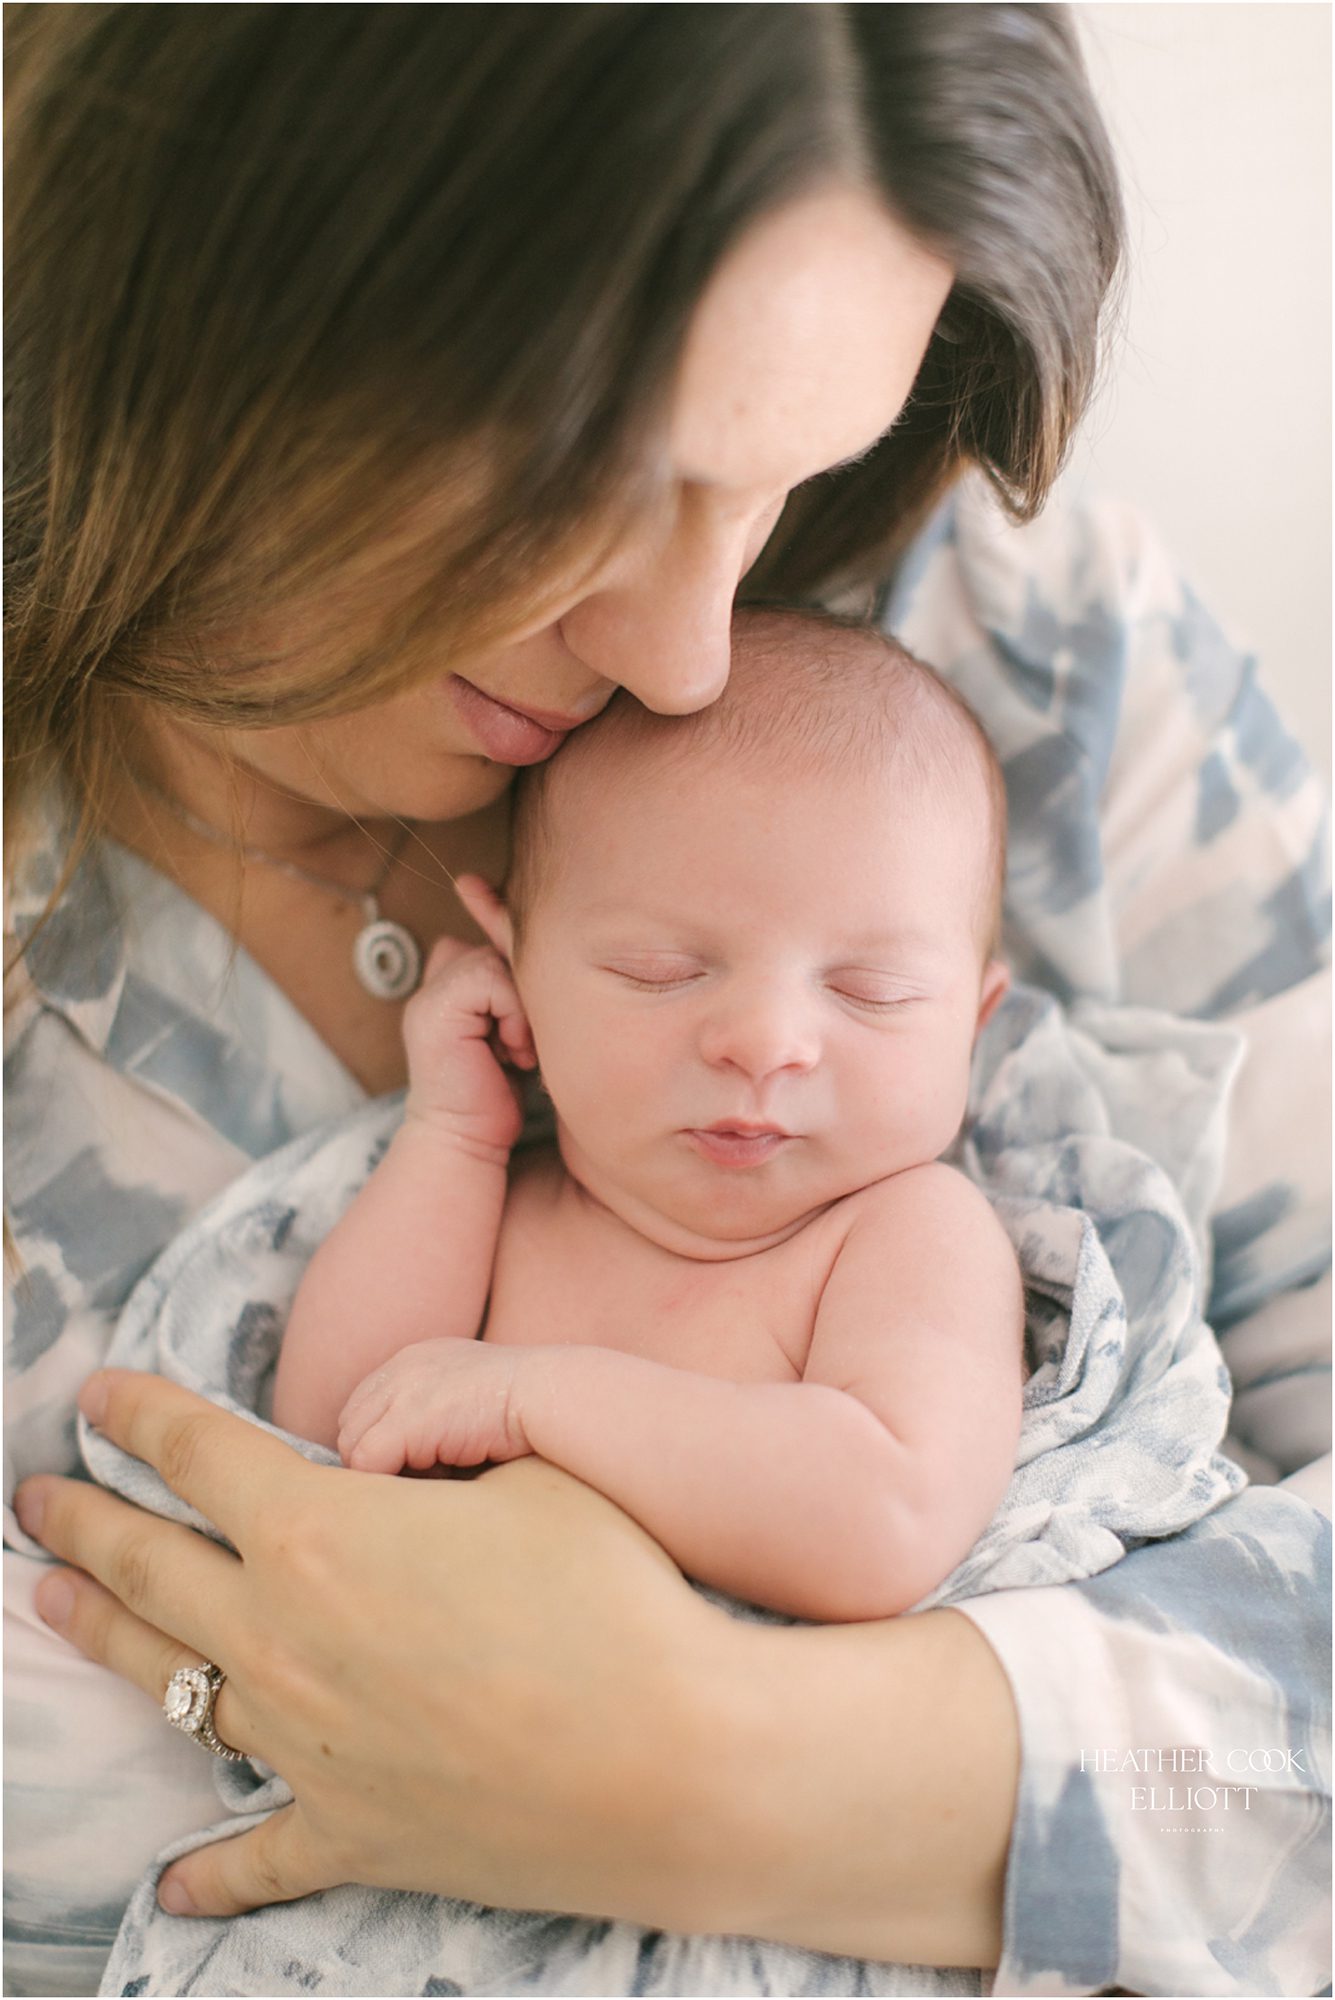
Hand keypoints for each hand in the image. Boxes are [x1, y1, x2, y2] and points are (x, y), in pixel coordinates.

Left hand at [14, 1370, 743, 1927]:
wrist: (676, 1762)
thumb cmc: (612, 1597)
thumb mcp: (529, 1471)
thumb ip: (437, 1454)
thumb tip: (389, 1465)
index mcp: (319, 1532)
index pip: (198, 1452)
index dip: (140, 1414)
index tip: (98, 1393)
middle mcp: (282, 1638)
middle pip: (151, 1565)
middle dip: (85, 1522)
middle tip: (36, 1498)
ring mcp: (304, 1747)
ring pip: (171, 1684)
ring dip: (104, 1638)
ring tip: (54, 1605)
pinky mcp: (349, 1836)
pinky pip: (255, 1858)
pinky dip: (210, 1874)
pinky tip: (171, 1884)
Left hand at [338, 1338, 535, 1471]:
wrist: (552, 1393)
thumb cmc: (527, 1407)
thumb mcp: (470, 1397)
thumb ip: (436, 1415)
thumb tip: (414, 1462)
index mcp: (416, 1359)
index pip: (364, 1406)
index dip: (378, 1441)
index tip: (412, 1465)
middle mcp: (402, 1367)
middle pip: (351, 1425)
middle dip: (375, 1459)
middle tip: (420, 1477)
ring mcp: (402, 1390)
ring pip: (354, 1447)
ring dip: (385, 1472)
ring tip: (433, 1476)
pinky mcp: (409, 1418)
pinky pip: (367, 1464)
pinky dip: (391, 1482)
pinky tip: (436, 1479)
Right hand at [401, 935, 535, 1156]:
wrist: (466, 1142)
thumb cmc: (495, 1098)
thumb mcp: (511, 1036)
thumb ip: (511, 998)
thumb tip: (543, 959)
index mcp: (448, 990)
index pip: (495, 948)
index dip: (521, 983)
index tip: (524, 1035)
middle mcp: (433, 986)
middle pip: (498, 950)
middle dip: (523, 994)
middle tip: (524, 1044)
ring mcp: (430, 996)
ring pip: (496, 961)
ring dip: (520, 1007)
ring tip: (518, 1050)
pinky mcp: (436, 1009)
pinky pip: (491, 979)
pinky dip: (513, 1014)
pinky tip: (513, 1052)